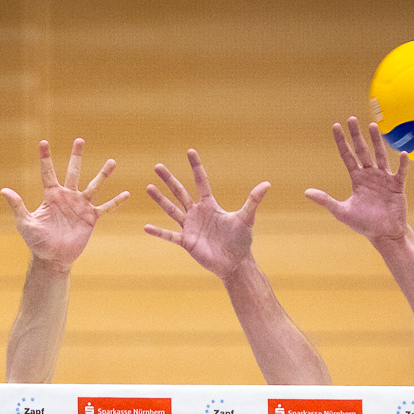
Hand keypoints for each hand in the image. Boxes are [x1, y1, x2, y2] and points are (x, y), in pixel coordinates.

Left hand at [4, 138, 127, 269]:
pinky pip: (105, 208)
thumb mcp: (25, 223)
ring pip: (94, 185)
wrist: (52, 258)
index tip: (43, 142)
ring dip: (103, 174)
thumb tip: (4, 190)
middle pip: (73, 171)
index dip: (45, 157)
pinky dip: (115, 202)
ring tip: (112, 161)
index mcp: (51, 195)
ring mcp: (80, 206)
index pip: (48, 172)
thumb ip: (17, 206)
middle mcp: (67, 197)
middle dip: (76, 156)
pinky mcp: (90, 218)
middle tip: (80, 140)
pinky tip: (126, 194)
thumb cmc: (36, 241)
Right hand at [143, 150, 268, 279]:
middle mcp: (197, 213)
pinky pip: (170, 236)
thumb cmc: (241, 241)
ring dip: (160, 200)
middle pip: (180, 192)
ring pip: (172, 210)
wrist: (235, 263)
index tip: (190, 151)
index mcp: (210, 205)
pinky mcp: (187, 242)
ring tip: (148, 187)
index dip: (196, 166)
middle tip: (157, 166)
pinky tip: (146, 227)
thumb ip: (253, 200)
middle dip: (169, 179)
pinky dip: (158, 232)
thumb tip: (267, 184)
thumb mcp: (247, 218)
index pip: (202, 181)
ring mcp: (190, 227)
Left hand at [306, 117, 409, 244]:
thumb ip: (325, 200)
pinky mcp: (397, 186)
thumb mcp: (342, 212)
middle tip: (352, 119)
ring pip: (380, 156)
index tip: (336, 126)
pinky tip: (403, 154)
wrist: (384, 234)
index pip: (347, 156)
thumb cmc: (364, 224)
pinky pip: (400, 172)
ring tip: (373, 127)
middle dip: (357, 135)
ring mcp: (384, 179)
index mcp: (357, 178)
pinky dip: (402, 164)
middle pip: (362, 151)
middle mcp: (370, 175)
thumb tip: (306, 192)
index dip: (342, 141)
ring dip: (377, 142)